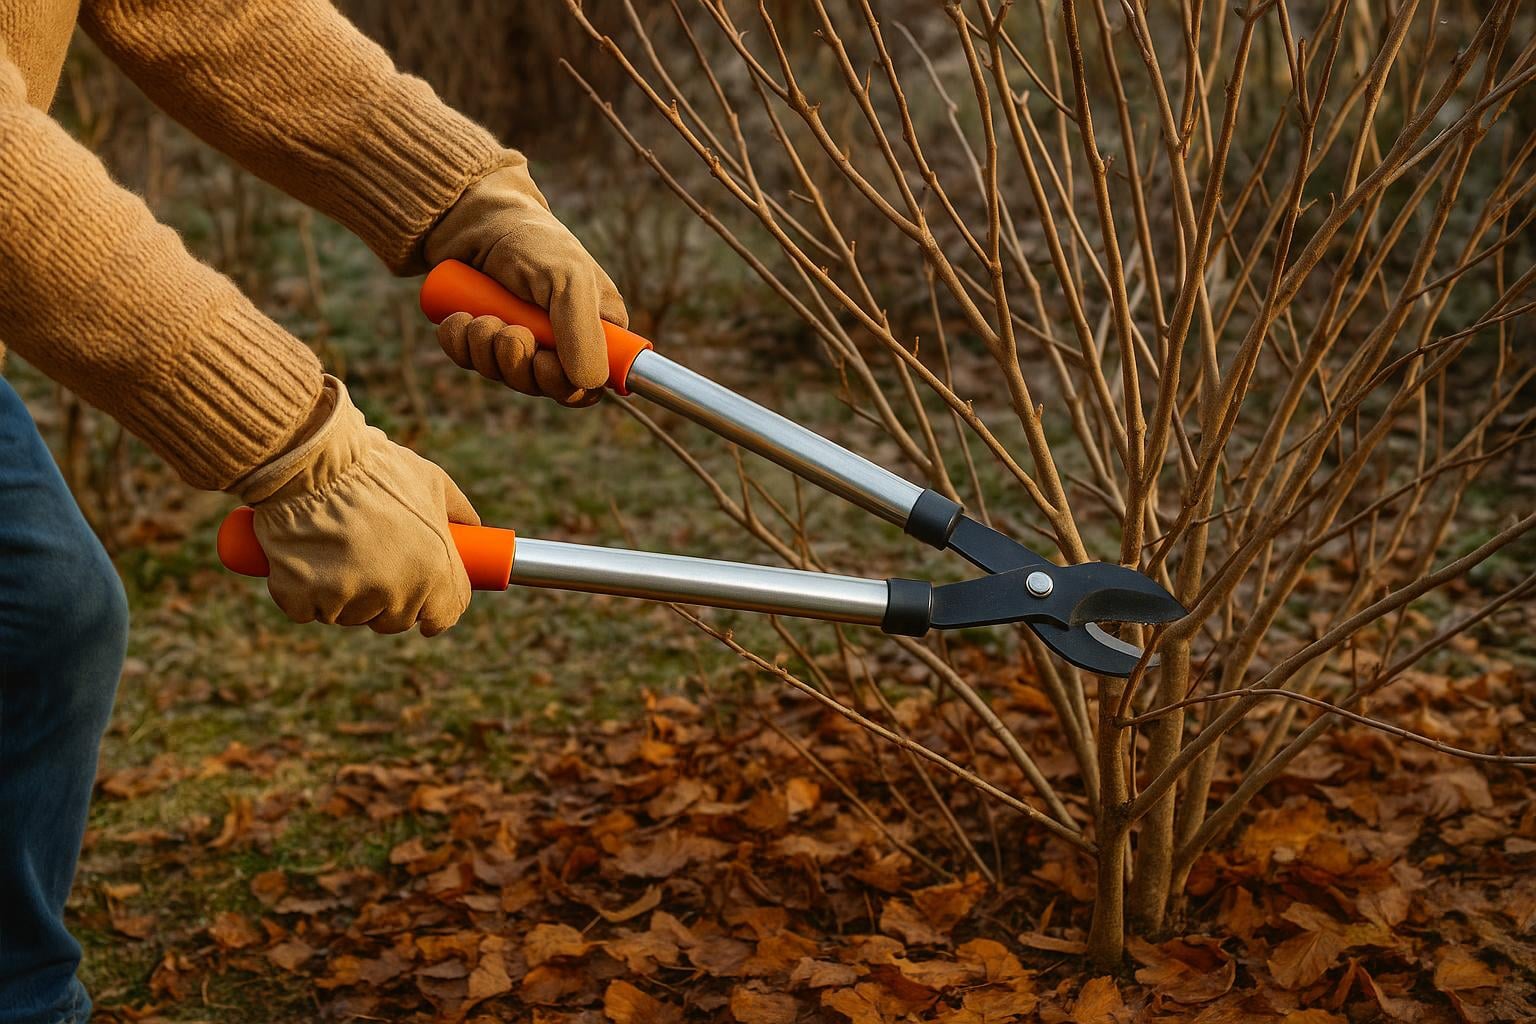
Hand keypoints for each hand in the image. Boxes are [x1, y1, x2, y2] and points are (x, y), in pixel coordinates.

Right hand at [232, 376, 476, 634]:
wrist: (310, 459)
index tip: (425, 604)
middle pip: (395, 619)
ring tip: (333, 548)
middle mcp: (395, 594)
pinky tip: (303, 558)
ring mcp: (346, 601)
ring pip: (349, 615)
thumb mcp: (431, 481)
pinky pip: (307, 610)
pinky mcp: (301, 599)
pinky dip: (303, 593)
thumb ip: (457, 512)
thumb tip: (474, 529)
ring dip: (343, 596)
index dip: (435, 608)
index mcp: (433, 572)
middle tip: (371, 562)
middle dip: (386, 600)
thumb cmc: (374, 468)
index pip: (445, 614)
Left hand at [424, 158, 626, 406]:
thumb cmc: (531, 240)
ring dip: (486, 351)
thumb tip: (589, 384)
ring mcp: (521, 341)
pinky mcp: (484, 337)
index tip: (543, 362)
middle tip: (507, 332)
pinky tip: (459, 320)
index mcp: (597, 328)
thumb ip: (584, 332)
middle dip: (518, 364)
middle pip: (544, 387)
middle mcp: (562, 339)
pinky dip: (460, 346)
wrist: (473, 216)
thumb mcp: (567, 280)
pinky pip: (471, 363)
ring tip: (480, 317)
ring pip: (506, 377)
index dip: (564, 384)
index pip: (589, 385)